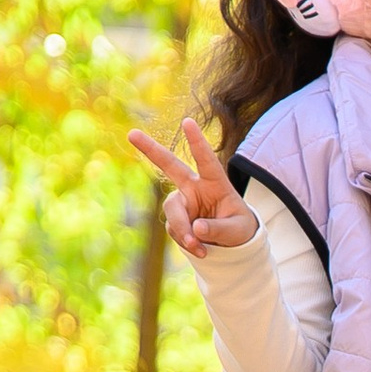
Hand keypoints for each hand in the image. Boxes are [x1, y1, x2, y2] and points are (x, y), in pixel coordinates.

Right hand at [129, 117, 255, 258]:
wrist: (231, 243)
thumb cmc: (239, 229)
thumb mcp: (237, 231)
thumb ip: (219, 229)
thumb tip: (196, 229)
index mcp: (215, 182)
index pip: (206, 160)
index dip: (197, 142)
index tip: (187, 122)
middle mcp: (195, 187)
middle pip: (170, 166)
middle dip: (150, 150)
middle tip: (131, 134)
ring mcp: (183, 202)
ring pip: (172, 211)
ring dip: (182, 230)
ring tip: (199, 247)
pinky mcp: (175, 217)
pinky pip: (175, 230)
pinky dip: (185, 242)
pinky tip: (199, 249)